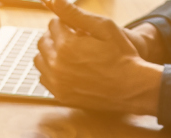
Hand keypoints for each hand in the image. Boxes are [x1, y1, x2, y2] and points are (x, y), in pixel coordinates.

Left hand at [34, 1, 162, 113]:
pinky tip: (66, 68)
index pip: (53, 24)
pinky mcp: (60, 95)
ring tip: (68, 52)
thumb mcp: (104, 27)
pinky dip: (51, 71)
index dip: (66, 23)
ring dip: (50, 53)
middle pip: (43, 41)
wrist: (131, 87)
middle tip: (71, 38)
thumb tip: (56, 0)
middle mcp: (57, 65)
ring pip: (40, 60)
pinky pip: (44, 78)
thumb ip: (76, 14)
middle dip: (55, 36)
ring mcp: (57, 82)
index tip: (76, 28)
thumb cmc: (121, 55)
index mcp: (67, 45)